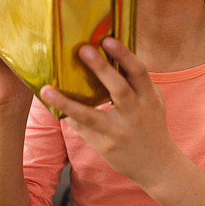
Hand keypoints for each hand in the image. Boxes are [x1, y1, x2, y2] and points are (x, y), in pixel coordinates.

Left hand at [40, 38, 178, 186]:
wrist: (158, 166)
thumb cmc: (151, 124)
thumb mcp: (151, 101)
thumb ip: (135, 81)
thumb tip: (107, 53)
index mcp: (149, 98)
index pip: (138, 72)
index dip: (124, 54)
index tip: (108, 39)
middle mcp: (136, 114)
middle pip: (118, 88)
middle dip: (100, 68)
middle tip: (82, 49)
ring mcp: (119, 131)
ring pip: (91, 115)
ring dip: (67, 102)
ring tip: (47, 89)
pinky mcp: (106, 146)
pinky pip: (83, 128)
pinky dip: (68, 116)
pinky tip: (52, 105)